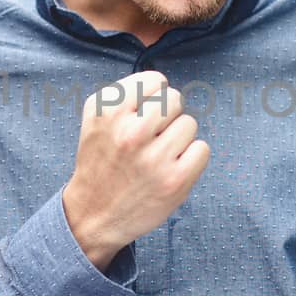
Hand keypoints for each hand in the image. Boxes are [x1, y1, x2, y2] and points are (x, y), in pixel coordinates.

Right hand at [63, 71, 209, 266]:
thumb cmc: (102, 162)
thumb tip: (163, 84)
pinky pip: (201, 149)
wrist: (94, 214)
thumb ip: (125, 95)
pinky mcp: (174, 180)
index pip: (155, 80)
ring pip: (189, 123)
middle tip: (152, 137)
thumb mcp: (97, 120)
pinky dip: (192, 157)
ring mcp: (153, 158)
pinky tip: (172, 167)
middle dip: (167, 116)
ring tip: (159, 154)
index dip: (152, 96)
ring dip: (179, 138)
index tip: (143, 113)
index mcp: (108, 112)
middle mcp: (130, 133)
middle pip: (175, 99)